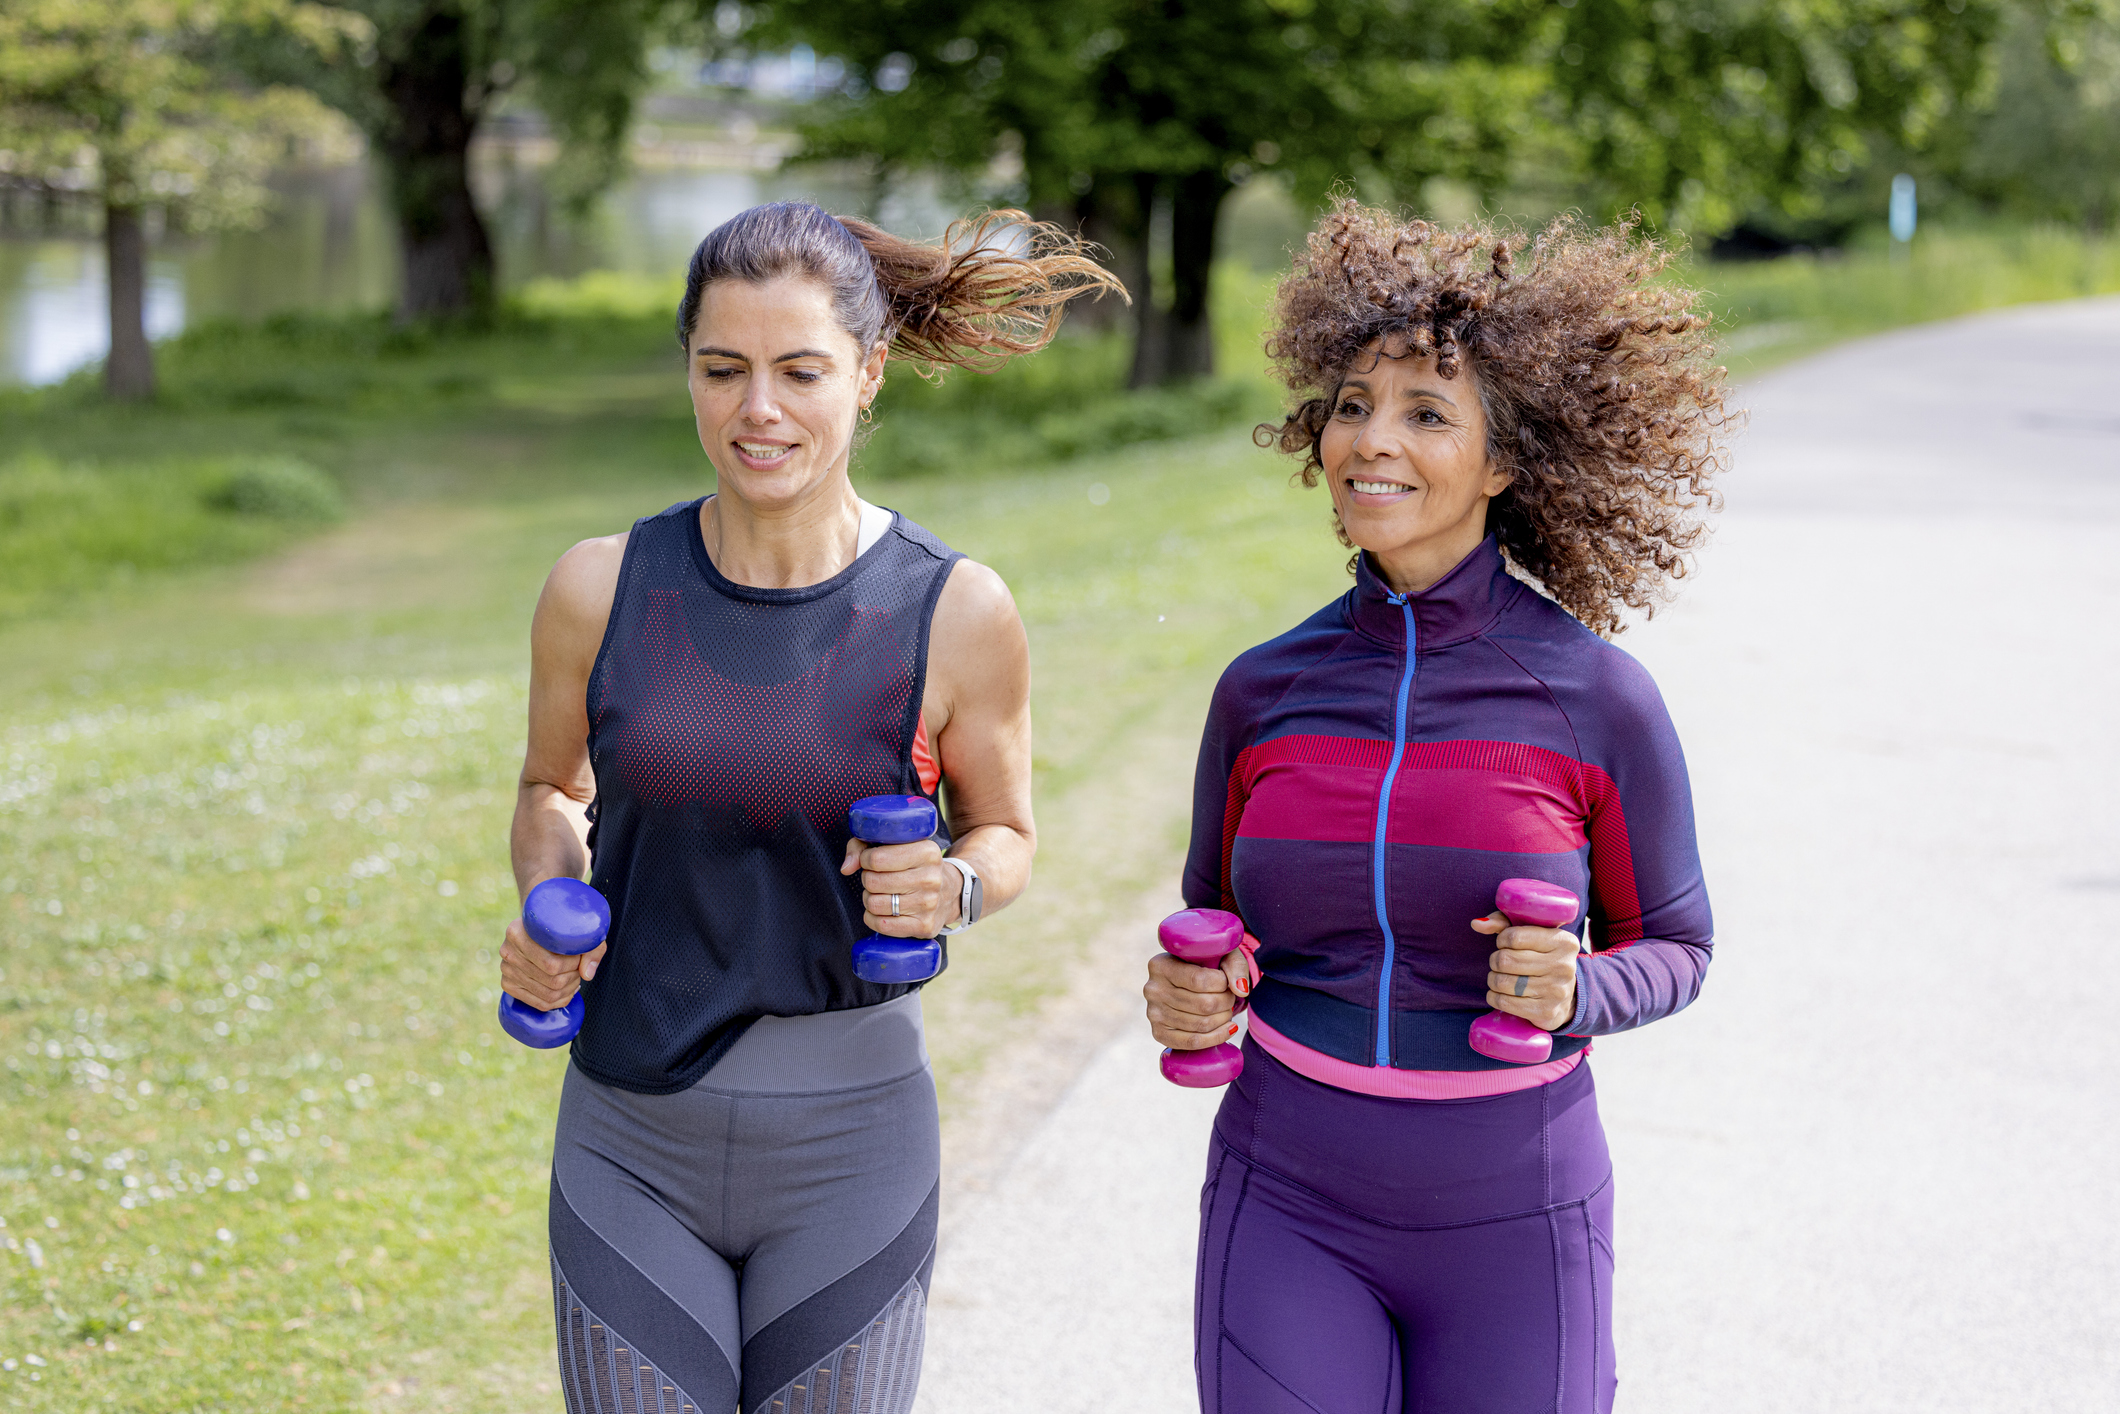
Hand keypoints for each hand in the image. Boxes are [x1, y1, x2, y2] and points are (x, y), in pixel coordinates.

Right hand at [499, 915, 606, 1012]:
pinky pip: (539, 1004)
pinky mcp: (508, 985)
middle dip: (573, 977)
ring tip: (575, 977)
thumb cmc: (561, 927)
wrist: (539, 927)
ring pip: (547, 995)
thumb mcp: (579, 929)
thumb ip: (590, 949)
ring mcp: (506, 970)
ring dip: (568, 990)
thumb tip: (587, 975)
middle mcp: (508, 952)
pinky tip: (567, 990)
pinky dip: (559, 1001)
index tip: (581, 956)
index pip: (552, 964)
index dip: (574, 965)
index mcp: (517, 933)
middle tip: (579, 968)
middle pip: (551, 981)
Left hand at [841, 837, 959, 937]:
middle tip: (876, 878)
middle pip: (873, 882)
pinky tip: (881, 911)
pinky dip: (873, 919)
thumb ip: (862, 846)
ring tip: (880, 894)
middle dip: (868, 880)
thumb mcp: (897, 845)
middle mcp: (931, 878)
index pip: (876, 858)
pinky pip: (882, 926)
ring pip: (874, 904)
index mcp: (927, 852)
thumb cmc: (914, 865)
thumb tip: (846, 869)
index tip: (871, 861)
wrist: (951, 891)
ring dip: (869, 899)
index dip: (865, 860)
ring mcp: (929, 904)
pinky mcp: (925, 926)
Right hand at [1144, 949, 1250, 1050]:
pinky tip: (1228, 1029)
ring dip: (1223, 1019)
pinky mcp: (1159, 1033)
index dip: (1222, 984)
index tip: (1227, 982)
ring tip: (1227, 1010)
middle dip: (1225, 1002)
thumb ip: (1234, 967)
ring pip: (1200, 1024)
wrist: (1190, 983)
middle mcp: (1152, 989)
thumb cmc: (1207, 965)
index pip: (1198, 980)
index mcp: (1160, 965)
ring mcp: (1153, 1013)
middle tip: (1230, 998)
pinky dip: (1216, 1037)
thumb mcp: (1222, 955)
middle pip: (1202, 1005)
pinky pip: (1192, 1042)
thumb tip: (1240, 989)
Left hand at [1472, 912, 1578, 1031]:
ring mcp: (1556, 991)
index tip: (1505, 944)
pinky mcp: (1546, 1011)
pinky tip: (1500, 993)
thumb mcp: (1530, 933)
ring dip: (1493, 979)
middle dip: (1495, 960)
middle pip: (1506, 960)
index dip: (1501, 940)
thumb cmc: (1541, 957)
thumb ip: (1504, 922)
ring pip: (1502, 981)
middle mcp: (1564, 966)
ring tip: (1500, 977)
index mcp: (1563, 942)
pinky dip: (1494, 997)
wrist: (1566, 997)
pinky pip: (1504, 1001)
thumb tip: (1476, 924)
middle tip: (1501, 963)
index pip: (1514, 937)